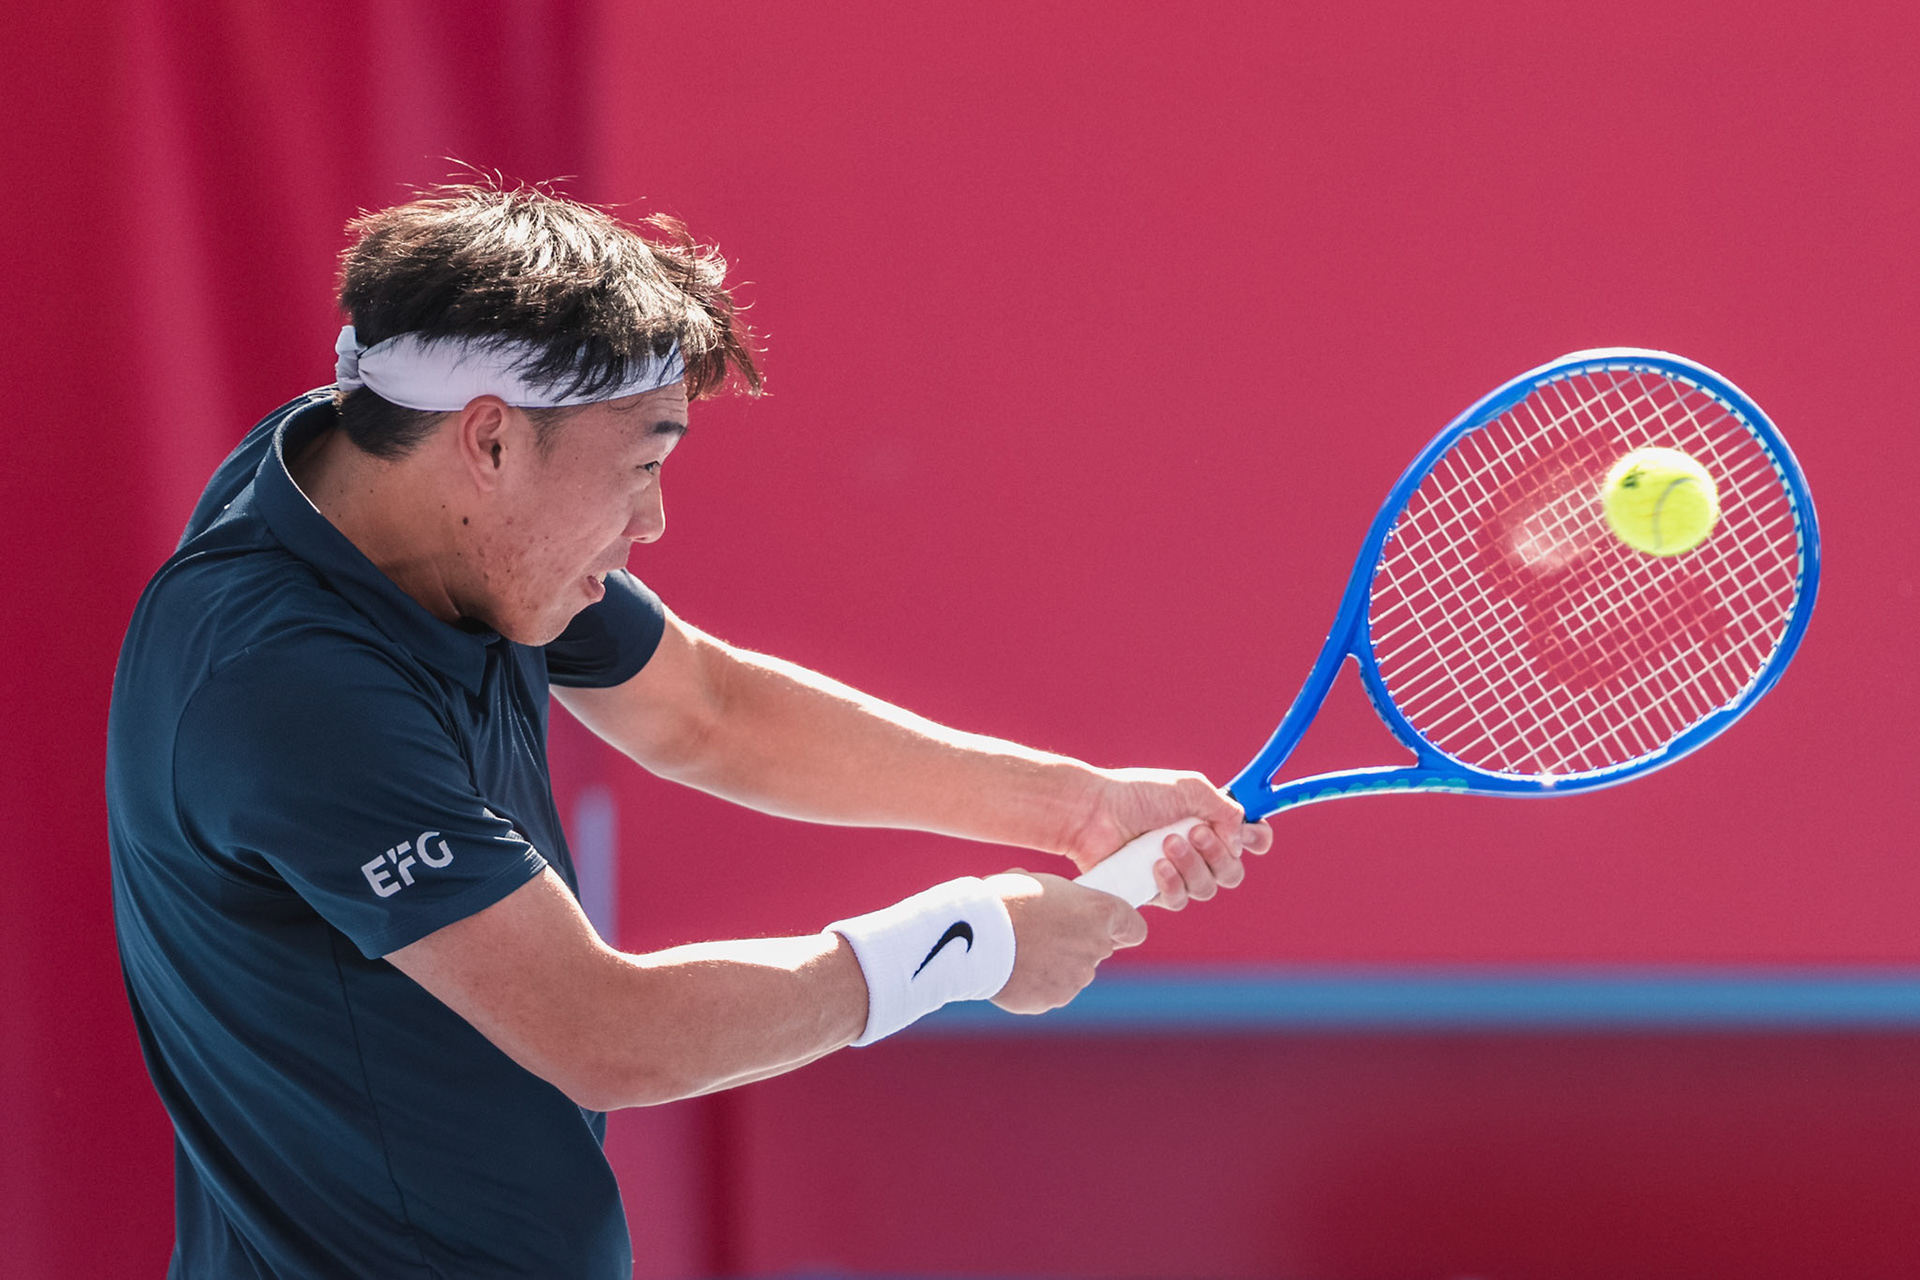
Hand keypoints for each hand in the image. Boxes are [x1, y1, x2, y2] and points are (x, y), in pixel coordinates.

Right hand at [986, 871, 1145, 1014]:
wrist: (974, 935)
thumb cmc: (1004, 899)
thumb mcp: (1037, 883)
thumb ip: (1060, 901)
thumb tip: (1051, 907)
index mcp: (1099, 912)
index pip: (1134, 928)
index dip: (1120, 927)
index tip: (1103, 925)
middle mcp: (1096, 948)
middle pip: (1097, 949)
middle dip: (1075, 944)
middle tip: (1042, 932)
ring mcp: (1076, 979)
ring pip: (1072, 972)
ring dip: (1053, 964)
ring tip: (1020, 950)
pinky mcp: (1053, 1000)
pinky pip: (1048, 991)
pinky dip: (1034, 983)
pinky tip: (1012, 968)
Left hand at [1066, 767, 1273, 910]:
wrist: (1094, 812)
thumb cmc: (1138, 795)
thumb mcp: (1188, 789)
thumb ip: (1225, 808)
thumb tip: (1240, 840)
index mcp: (1210, 821)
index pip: (1249, 839)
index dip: (1256, 841)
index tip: (1252, 836)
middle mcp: (1198, 850)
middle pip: (1232, 872)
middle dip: (1218, 854)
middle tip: (1193, 831)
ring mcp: (1178, 873)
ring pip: (1207, 888)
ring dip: (1193, 865)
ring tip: (1166, 843)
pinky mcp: (1154, 891)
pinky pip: (1179, 900)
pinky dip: (1172, 883)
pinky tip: (1156, 866)